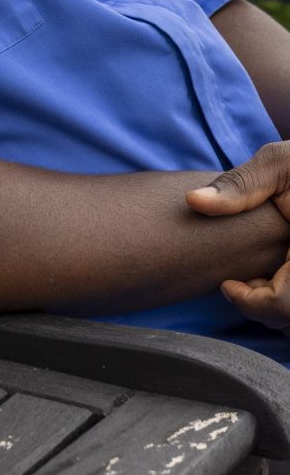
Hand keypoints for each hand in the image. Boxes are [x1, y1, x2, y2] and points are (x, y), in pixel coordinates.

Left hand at [187, 142, 289, 329]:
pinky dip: (287, 302)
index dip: (252, 303)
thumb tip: (194, 201)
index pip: (286, 306)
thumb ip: (240, 185)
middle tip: (239, 285)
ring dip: (278, 310)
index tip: (226, 285)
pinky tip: (274, 279)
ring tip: (258, 281)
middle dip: (263, 309)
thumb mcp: (279, 164)